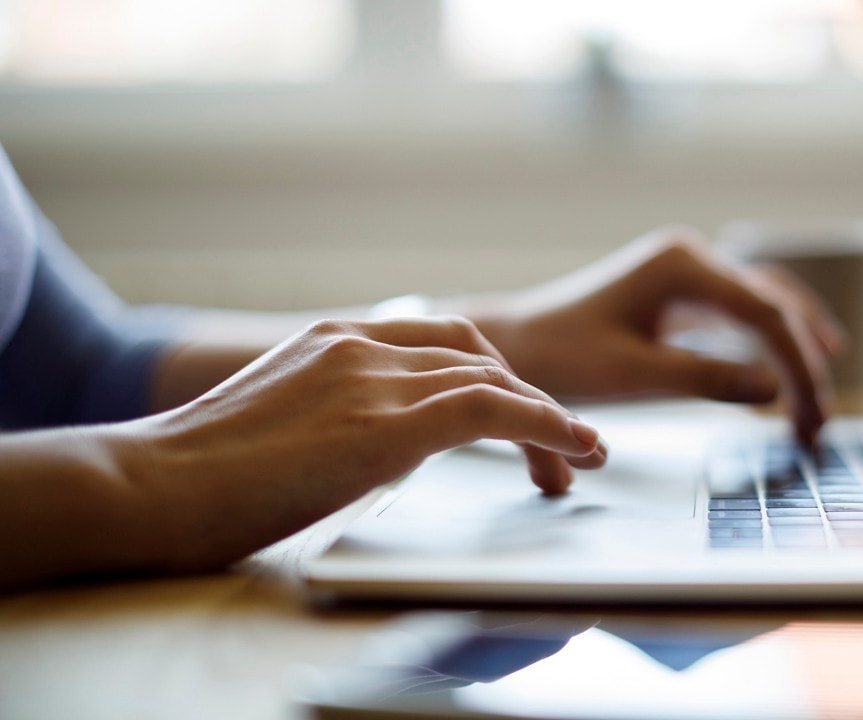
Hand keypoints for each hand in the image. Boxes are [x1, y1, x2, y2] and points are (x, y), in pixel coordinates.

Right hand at [110, 317, 604, 571]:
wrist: (145, 487)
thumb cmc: (198, 478)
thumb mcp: (282, 426)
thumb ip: (338, 418)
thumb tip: (380, 448)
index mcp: (334, 340)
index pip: (441, 342)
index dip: (495, 379)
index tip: (521, 420)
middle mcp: (359, 345)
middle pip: (476, 354)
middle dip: (528, 399)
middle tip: (560, 452)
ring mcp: (370, 378)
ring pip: (494, 378)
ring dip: (549, 420)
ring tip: (579, 461)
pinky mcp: (382, 424)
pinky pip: (491, 409)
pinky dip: (544, 424)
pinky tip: (572, 448)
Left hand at [469, 227, 842, 445]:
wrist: (516, 344)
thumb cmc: (562, 356)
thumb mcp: (632, 375)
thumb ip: (704, 379)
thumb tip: (775, 391)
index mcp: (681, 265)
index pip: (765, 314)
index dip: (799, 367)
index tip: (812, 418)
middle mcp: (691, 257)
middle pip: (775, 304)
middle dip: (805, 362)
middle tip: (821, 422)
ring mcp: (688, 272)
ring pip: (767, 303)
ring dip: (797, 350)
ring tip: (820, 402)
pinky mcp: (682, 293)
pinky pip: (744, 313)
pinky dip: (772, 343)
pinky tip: (792, 372)